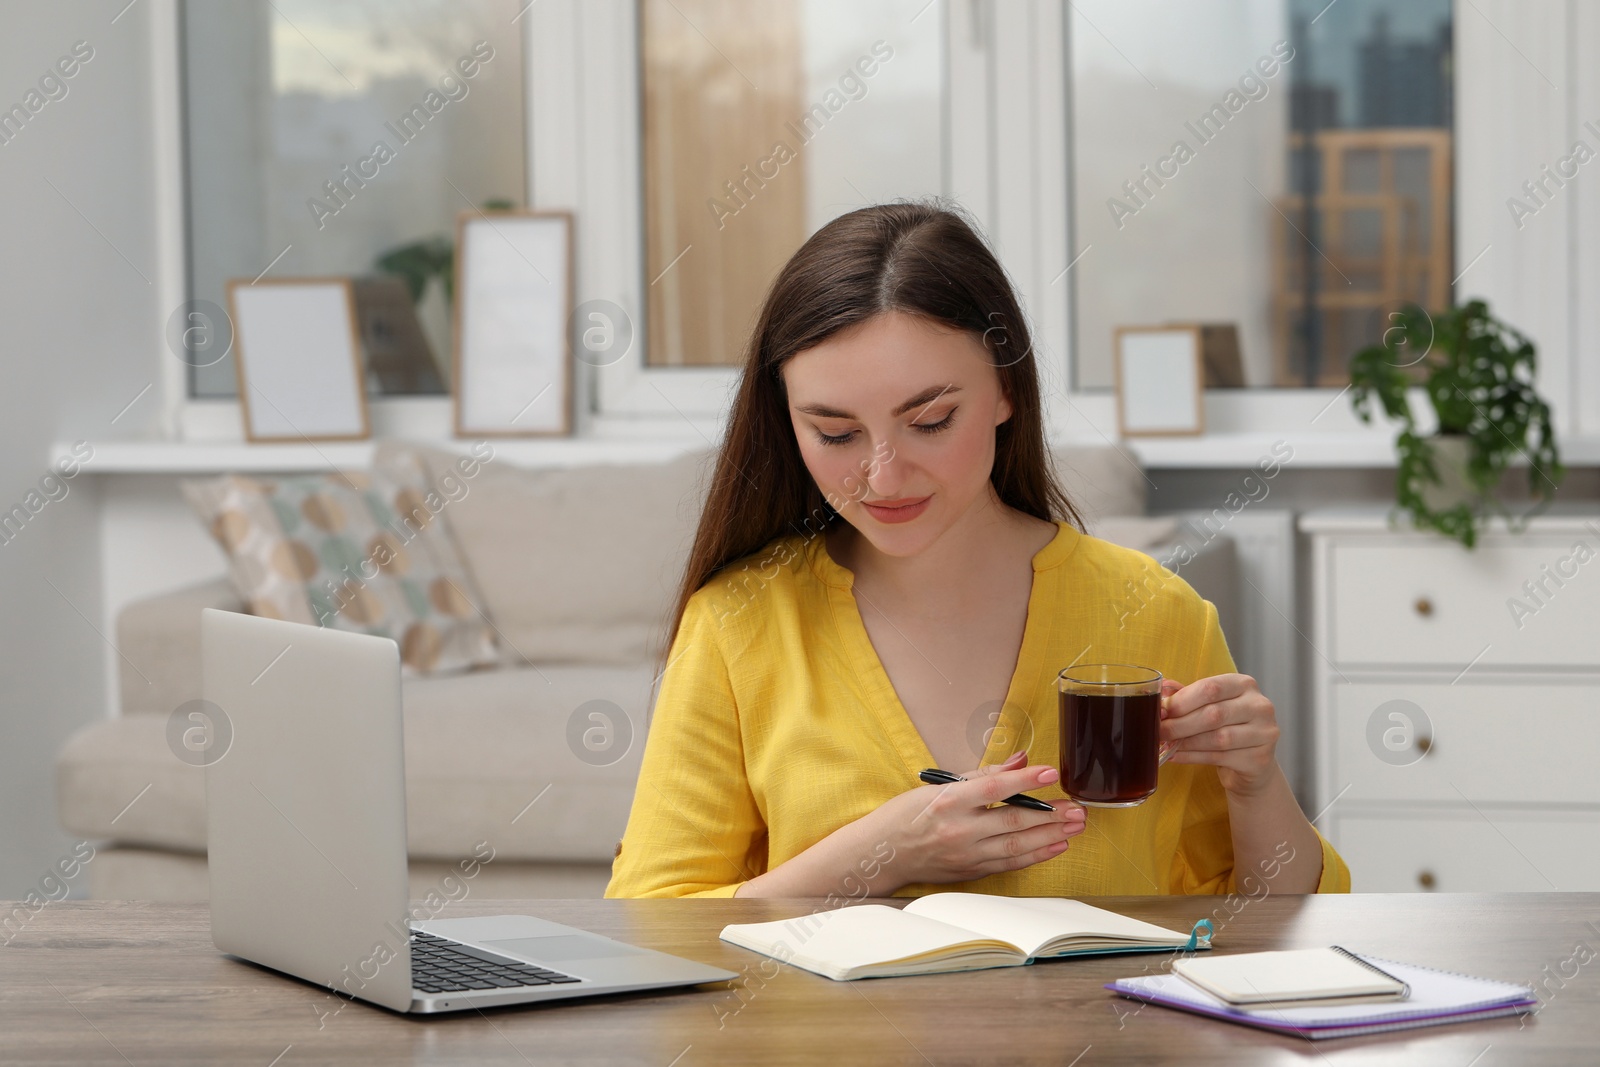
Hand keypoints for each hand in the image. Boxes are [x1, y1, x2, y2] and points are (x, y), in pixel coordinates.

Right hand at [874, 751, 1085, 888]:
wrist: (882, 853)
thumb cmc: (908, 814)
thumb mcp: (940, 786)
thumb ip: (983, 774)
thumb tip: (1019, 760)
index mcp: (948, 801)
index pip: (994, 788)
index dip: (1025, 780)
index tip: (1050, 771)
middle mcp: (959, 830)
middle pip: (1013, 821)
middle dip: (1051, 814)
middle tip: (1078, 808)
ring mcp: (966, 855)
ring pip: (1017, 845)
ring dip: (1051, 836)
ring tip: (1075, 826)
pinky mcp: (971, 872)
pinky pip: (1009, 863)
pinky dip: (1035, 855)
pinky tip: (1056, 846)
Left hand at [1159, 674, 1280, 796]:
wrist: (1251, 762)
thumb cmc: (1226, 726)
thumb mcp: (1209, 705)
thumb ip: (1186, 695)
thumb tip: (1161, 690)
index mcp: (1244, 684)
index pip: (1210, 688)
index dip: (1181, 701)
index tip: (1161, 712)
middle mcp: (1260, 706)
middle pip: (1213, 714)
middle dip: (1180, 724)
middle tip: (1159, 731)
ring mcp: (1264, 733)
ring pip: (1218, 738)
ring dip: (1186, 743)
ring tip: (1166, 744)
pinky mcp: (1260, 758)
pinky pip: (1220, 758)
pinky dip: (1192, 757)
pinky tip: (1176, 756)